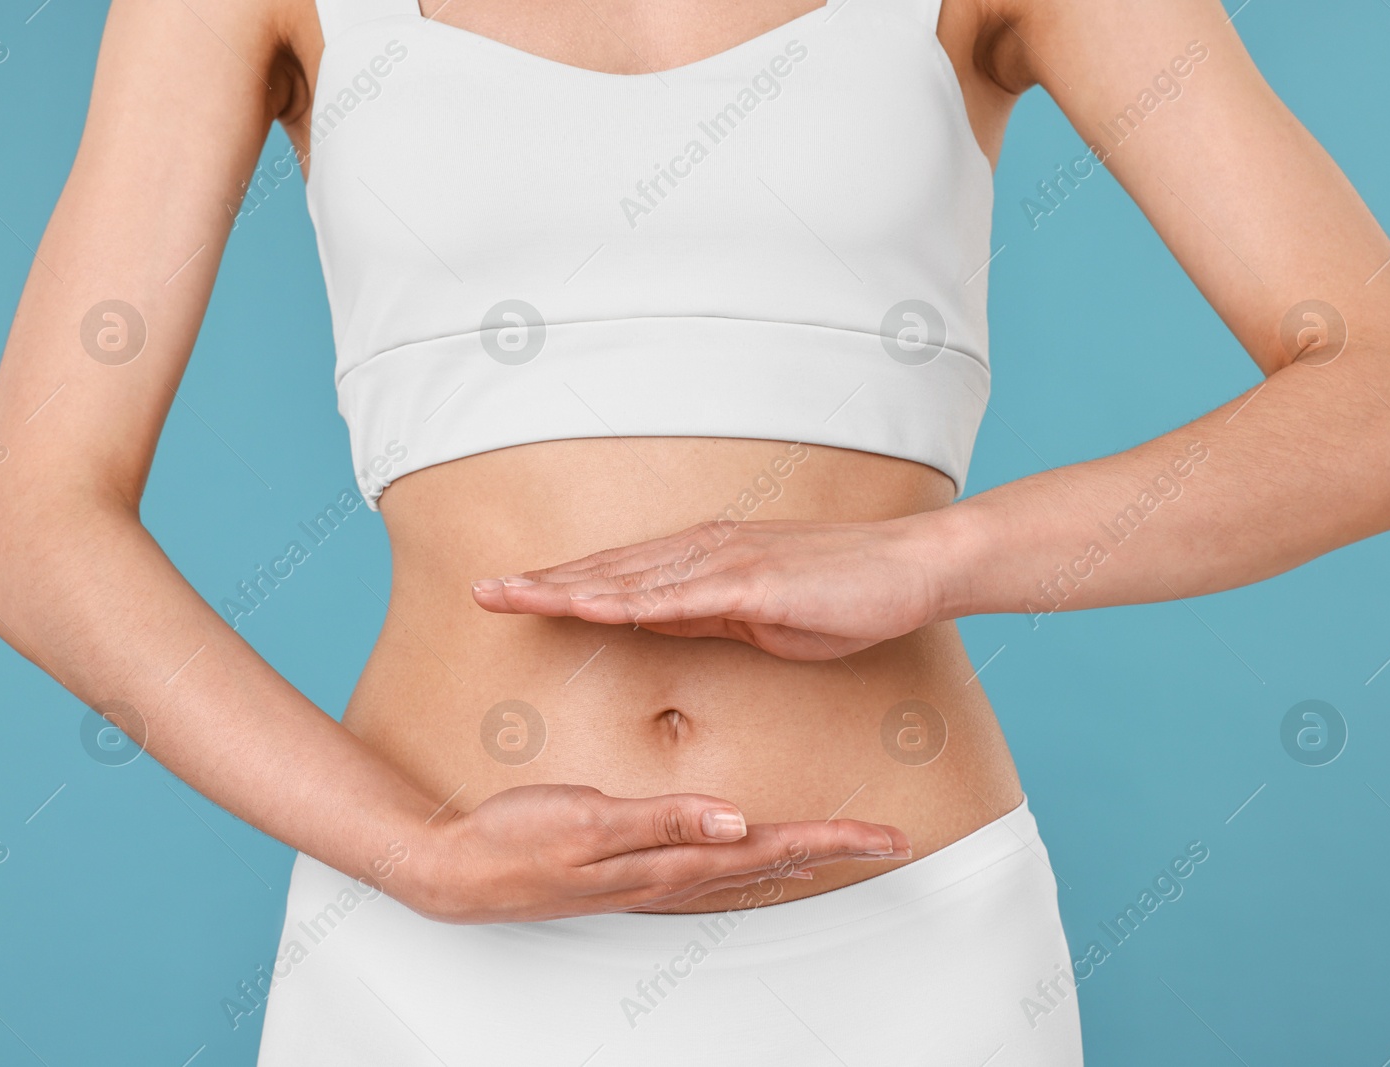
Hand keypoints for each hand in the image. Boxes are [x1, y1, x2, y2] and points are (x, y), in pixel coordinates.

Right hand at [400, 784, 911, 922]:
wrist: (456, 870)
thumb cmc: (515, 840)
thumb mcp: (588, 821)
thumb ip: (663, 820)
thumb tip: (737, 820)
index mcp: (668, 860)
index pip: (769, 848)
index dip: (831, 840)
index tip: (885, 837)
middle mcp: (670, 875)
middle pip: (770, 863)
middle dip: (832, 850)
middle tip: (888, 842)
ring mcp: (651, 877)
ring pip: (745, 869)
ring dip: (796, 856)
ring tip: (840, 845)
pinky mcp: (631, 869)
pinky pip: (710, 869)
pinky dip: (747, 858)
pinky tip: (750, 848)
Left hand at [469, 512, 966, 659]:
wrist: (909, 569)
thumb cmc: (840, 594)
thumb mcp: (754, 617)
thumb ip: (700, 616)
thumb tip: (649, 621)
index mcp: (701, 562)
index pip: (615, 577)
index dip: (558, 586)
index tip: (508, 594)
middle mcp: (703, 551)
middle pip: (606, 571)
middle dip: (540, 582)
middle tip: (480, 591)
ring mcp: (725, 561)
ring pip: (627, 579)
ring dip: (565, 588)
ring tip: (510, 596)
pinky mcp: (753, 581)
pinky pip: (677, 597)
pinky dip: (626, 602)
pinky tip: (587, 607)